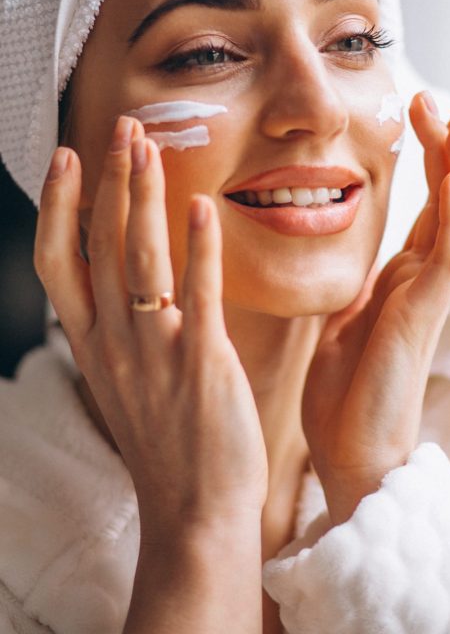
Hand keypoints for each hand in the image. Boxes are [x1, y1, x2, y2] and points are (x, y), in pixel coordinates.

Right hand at [34, 116, 267, 541]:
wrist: (194, 511)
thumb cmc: (168, 444)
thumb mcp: (128, 383)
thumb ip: (123, 332)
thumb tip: (131, 286)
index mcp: (93, 346)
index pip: (59, 262)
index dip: (59, 206)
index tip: (68, 159)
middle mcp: (114, 343)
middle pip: (101, 245)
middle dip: (109, 181)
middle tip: (123, 128)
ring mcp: (155, 352)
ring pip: (140, 258)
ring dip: (142, 198)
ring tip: (148, 147)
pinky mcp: (201, 363)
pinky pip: (196, 294)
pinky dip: (198, 248)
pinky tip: (201, 207)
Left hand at [302, 91, 449, 523]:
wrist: (350, 454)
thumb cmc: (344, 394)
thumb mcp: (341, 320)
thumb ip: (353, 284)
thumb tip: (345, 256)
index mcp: (403, 280)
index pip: (429, 209)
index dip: (432, 162)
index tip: (422, 115)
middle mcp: (423, 282)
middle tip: (442, 103)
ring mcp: (428, 298)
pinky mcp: (424, 317)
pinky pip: (449, 259)